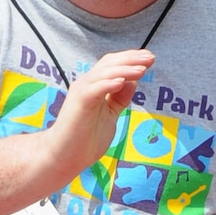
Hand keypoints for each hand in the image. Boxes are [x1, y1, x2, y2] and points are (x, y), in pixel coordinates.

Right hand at [43, 49, 153, 184]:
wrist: (64, 157)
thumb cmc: (85, 139)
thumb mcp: (110, 115)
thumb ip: (119, 99)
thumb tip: (133, 81)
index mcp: (95, 86)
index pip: (112, 65)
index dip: (130, 59)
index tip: (149, 59)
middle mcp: (87, 85)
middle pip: (109, 64)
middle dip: (131, 59)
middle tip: (150, 58)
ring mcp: (82, 92)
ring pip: (104, 73)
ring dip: (124, 69)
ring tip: (142, 69)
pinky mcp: (79, 103)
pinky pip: (95, 89)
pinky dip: (108, 84)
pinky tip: (122, 82)